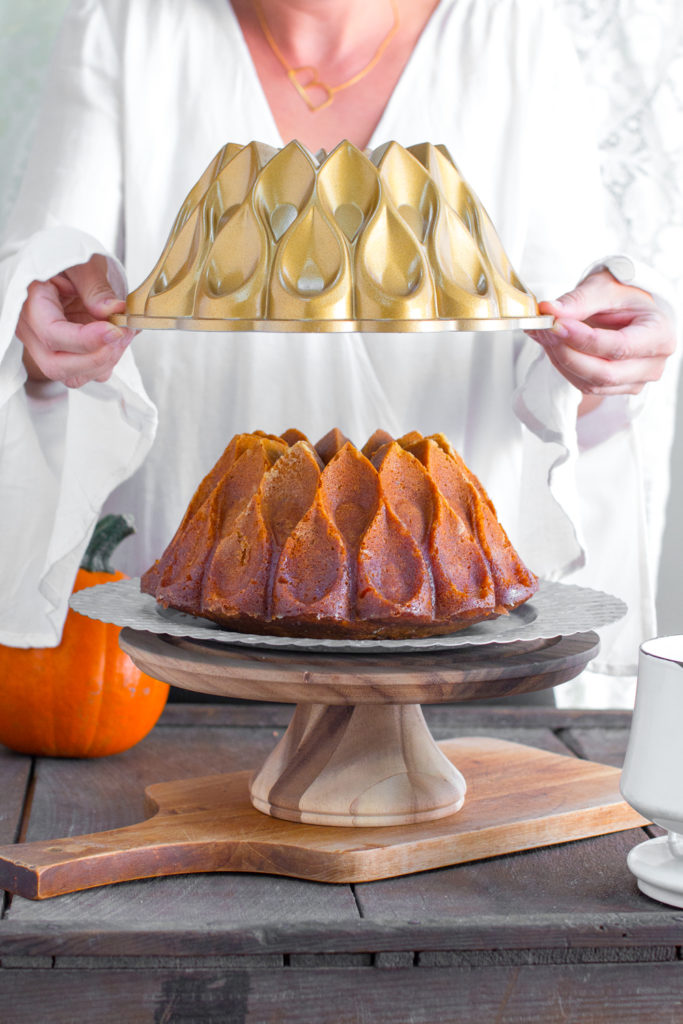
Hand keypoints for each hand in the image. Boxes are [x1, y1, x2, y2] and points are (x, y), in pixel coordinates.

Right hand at [16, 253, 135, 388]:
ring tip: (123, 334)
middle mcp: (33, 331)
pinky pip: (85, 372)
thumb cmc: (66, 260)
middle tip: (121, 335)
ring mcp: (47, 347)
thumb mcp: (82, 262)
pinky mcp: (65, 354)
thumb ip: (95, 285)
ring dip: (104, 362)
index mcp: (30, 303)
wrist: (64, 268)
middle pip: (56, 365)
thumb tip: (112, 310)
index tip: (114, 330)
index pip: (52, 334)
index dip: (86, 339)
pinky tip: (118, 339)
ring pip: (72, 376)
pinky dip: (107, 362)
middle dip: (96, 358)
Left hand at [527, 269, 675, 399]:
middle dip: (567, 352)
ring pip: (590, 383)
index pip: (620, 347)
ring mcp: (635, 381)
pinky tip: (553, 346)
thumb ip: (578, 300)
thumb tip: (549, 310)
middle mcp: (653, 364)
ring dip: (560, 360)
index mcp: (660, 334)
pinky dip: (563, 367)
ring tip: (544, 333)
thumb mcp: (603, 287)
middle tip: (543, 329)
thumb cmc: (621, 296)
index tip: (556, 325)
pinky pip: (584, 386)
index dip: (584, 339)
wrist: (624, 309)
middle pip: (604, 372)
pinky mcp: (616, 388)